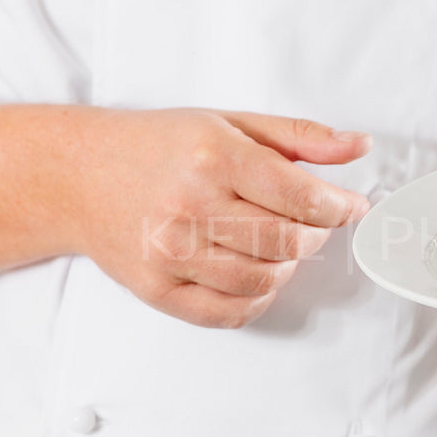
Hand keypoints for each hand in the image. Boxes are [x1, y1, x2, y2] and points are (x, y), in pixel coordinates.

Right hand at [69, 108, 371, 328]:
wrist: (78, 175)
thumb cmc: (158, 147)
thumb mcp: (231, 123)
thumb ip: (301, 137)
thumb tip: (359, 147)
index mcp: (214, 157)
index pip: (303, 197)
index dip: (340, 207)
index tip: (350, 207)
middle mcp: (190, 206)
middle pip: (288, 242)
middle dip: (316, 235)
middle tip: (311, 222)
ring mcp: (170, 253)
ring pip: (264, 281)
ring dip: (287, 266)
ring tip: (277, 243)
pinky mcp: (157, 289)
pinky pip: (230, 313)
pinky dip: (257, 298)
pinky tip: (254, 272)